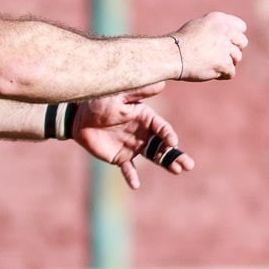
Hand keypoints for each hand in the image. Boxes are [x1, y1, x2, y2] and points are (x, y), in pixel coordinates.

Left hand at [71, 83, 195, 189]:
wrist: (80, 116)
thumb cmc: (101, 101)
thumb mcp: (120, 96)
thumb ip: (139, 92)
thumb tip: (160, 83)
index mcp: (146, 118)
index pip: (162, 128)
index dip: (168, 135)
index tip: (172, 142)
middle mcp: (143, 134)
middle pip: (163, 146)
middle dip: (175, 155)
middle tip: (188, 165)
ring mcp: (133, 147)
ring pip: (153, 158)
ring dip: (165, 164)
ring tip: (178, 171)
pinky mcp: (120, 158)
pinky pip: (128, 169)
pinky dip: (131, 177)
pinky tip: (135, 185)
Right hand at [171, 12, 247, 80]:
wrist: (172, 55)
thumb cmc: (181, 42)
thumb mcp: (199, 26)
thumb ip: (216, 28)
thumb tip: (232, 35)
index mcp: (219, 19)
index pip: (241, 27)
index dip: (234, 37)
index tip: (225, 43)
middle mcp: (224, 31)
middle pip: (242, 43)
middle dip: (233, 51)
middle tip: (219, 56)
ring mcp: (224, 47)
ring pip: (237, 58)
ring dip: (226, 63)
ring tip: (211, 65)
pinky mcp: (223, 63)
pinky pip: (231, 72)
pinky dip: (222, 75)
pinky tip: (212, 73)